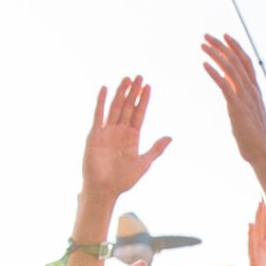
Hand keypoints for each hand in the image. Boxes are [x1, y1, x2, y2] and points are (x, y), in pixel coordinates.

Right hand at [81, 77, 170, 200]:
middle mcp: (120, 131)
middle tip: (138, 76)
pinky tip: (105, 89)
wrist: (105, 189)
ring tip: (127, 79)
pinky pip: (98, 115)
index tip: (148, 86)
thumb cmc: (124, 180)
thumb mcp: (144, 163)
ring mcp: (107, 132)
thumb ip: (156, 149)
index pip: (139, 114)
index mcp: (132, 137)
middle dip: (133, 92)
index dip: (143, 101)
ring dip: (121, 93)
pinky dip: (101, 102)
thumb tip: (170, 137)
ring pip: (115, 108)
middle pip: (128, 107)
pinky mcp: (95, 135)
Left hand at [202, 34, 265, 166]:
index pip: (246, 62)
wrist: (262, 153)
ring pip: (230, 69)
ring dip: (215, 55)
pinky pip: (225, 86)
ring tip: (202, 45)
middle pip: (236, 61)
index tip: (224, 35)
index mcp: (255, 91)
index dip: (236, 47)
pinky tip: (204, 64)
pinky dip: (214, 73)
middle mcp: (252, 91)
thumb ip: (242, 101)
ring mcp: (245, 98)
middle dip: (221, 46)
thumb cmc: (254, 138)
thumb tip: (233, 95)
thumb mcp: (249, 114)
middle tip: (206, 35)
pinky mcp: (237, 108)